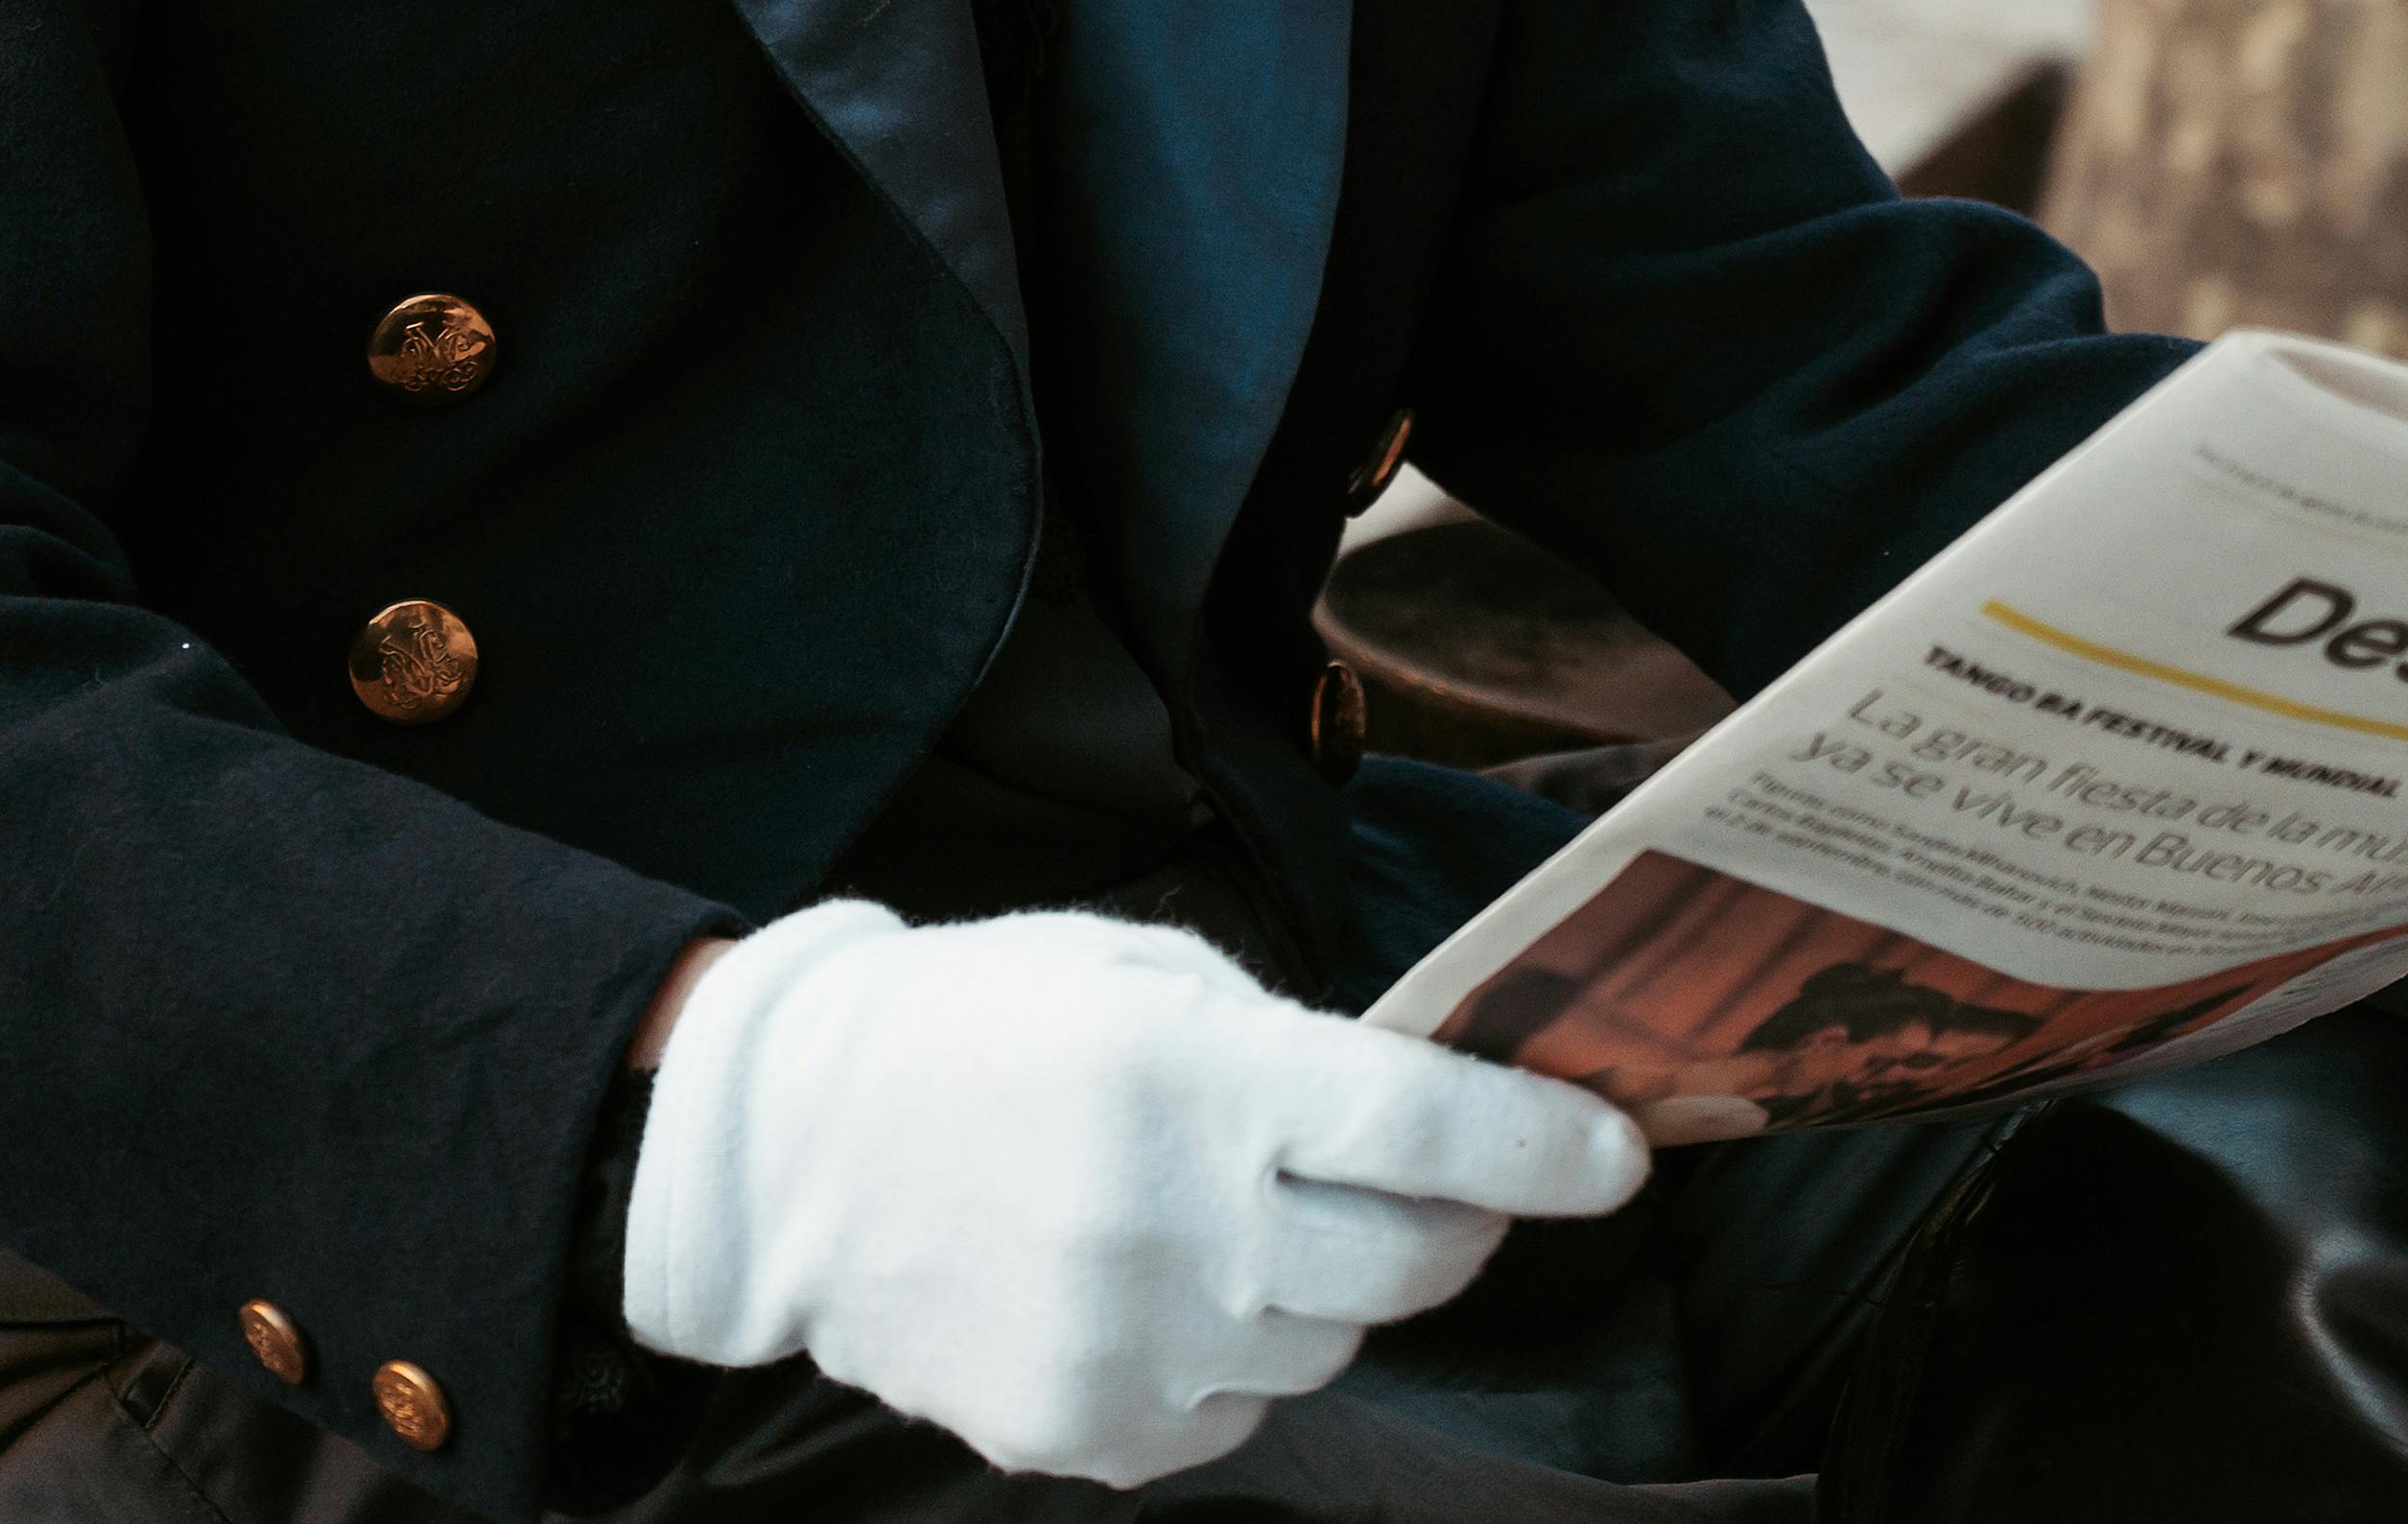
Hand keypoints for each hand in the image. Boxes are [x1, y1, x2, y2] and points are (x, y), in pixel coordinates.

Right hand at [621, 899, 1649, 1480]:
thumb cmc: (978, 1028)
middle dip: (1449, 1219)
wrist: (787, 1153)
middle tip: (1409, 1176)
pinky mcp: (1088, 1435)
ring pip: (1333, 1341)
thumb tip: (1422, 1112)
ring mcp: (1134, 1347)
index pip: (1425, 1128)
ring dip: (1319, 1282)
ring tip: (1222, 1217)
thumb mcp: (1137, 972)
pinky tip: (1150, 1285)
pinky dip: (1230, 1354)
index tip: (1620, 1158)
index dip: (1544, 1152)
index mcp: (1194, 1078)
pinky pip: (1240, 1410)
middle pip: (1414, 1263)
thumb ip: (1283, 1041)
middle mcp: (1178, 1224)